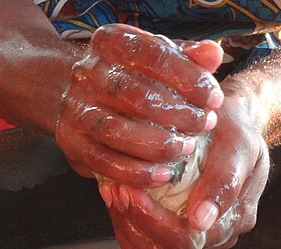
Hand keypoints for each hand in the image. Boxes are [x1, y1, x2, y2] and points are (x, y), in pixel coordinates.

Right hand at [55, 24, 223, 187]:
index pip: (153, 55)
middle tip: (203, 125)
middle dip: (178, 114)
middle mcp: (87, 72)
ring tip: (186, 149)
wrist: (66, 89)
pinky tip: (163, 174)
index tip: (214, 98)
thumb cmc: (125, 74)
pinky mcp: (71, 142)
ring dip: (158, 145)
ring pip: (119, 132)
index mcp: (110, 42)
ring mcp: (75, 109)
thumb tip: (213, 54)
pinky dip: (136, 173)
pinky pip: (105, 162)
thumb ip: (186, 57)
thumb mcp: (154, 56)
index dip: (188, 78)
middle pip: (137, 96)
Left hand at [99, 93, 269, 248]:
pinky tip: (117, 196)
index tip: (131, 188)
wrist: (216, 117)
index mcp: (236, 218)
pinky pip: (141, 248)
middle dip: (137, 221)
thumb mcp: (238, 142)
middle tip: (118, 188)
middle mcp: (216, 235)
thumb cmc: (230, 125)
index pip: (190, 239)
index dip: (155, 220)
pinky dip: (125, 224)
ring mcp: (193, 237)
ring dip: (127, 225)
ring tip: (115, 190)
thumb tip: (201, 222)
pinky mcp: (171, 233)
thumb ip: (225, 180)